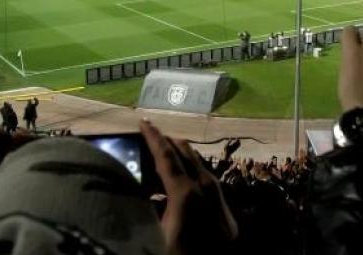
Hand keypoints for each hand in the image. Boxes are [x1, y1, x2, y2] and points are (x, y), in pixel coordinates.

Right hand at [140, 120, 236, 254]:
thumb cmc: (182, 254)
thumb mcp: (158, 232)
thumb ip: (149, 207)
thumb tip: (138, 190)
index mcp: (185, 192)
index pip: (166, 155)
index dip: (153, 136)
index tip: (143, 120)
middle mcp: (205, 186)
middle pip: (184, 152)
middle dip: (167, 141)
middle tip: (149, 137)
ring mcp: (218, 195)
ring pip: (197, 163)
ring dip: (179, 155)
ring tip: (161, 156)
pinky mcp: (224, 206)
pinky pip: (205, 177)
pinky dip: (190, 170)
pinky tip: (180, 182)